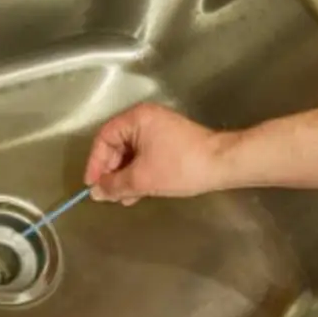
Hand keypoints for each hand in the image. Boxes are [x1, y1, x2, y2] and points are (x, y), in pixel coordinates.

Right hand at [84, 103, 231, 204]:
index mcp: (136, 118)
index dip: (95, 163)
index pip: (104, 139)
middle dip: (111, 172)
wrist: (224, 164)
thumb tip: (96, 192)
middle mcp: (146, 119)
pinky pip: (145, 155)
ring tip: (122, 197)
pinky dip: (138, 173)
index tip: (93, 184)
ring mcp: (159, 129)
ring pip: (131, 153)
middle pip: (116, 145)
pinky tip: (137, 192)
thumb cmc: (180, 166)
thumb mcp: (142, 179)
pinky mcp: (170, 141)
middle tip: (108, 193)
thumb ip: (114, 185)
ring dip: (124, 176)